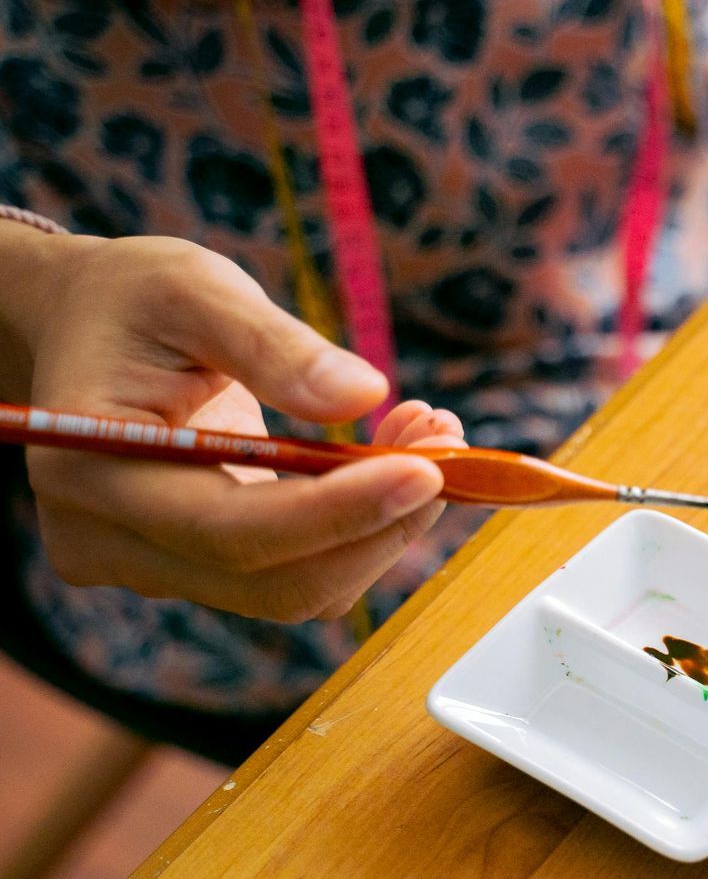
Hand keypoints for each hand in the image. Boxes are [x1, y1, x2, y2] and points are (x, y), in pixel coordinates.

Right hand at [0, 228, 464, 621]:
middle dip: (379, 523)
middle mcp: (108, 541)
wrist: (88, 329)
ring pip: (298, 590)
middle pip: (275, 583)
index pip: (229, 531)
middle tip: (449, 444)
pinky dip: (362, 528)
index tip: (427, 469)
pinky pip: (296, 574)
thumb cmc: (133, 301)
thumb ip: (272, 344)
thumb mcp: (195, 288)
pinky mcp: (195, 570)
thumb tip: (361, 396)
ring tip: (429, 437)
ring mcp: (151, 568)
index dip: (338, 512)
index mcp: (89, 469)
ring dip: (384, 526)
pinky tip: (395, 462)